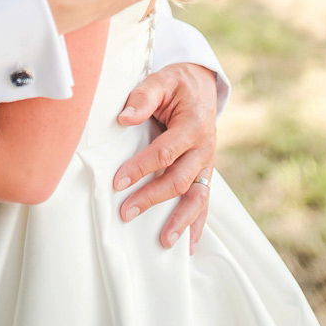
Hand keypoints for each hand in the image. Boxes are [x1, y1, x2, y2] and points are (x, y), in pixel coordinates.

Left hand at [113, 62, 217, 253]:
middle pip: (178, 179)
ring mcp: (208, 162)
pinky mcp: (206, 172)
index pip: (164, 152)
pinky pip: (205, 200)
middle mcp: (205, 147)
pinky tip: (190, 245)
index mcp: (194, 124)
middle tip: (126, 212)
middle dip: (151, 198)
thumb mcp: (161, 80)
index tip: (117, 182)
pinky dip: (198, 223)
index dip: (140, 168)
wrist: (203, 84)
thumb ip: (143, 97)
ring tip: (164, 241)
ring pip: (196, 197)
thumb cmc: (178, 83)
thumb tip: (123, 118)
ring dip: (180, 220)